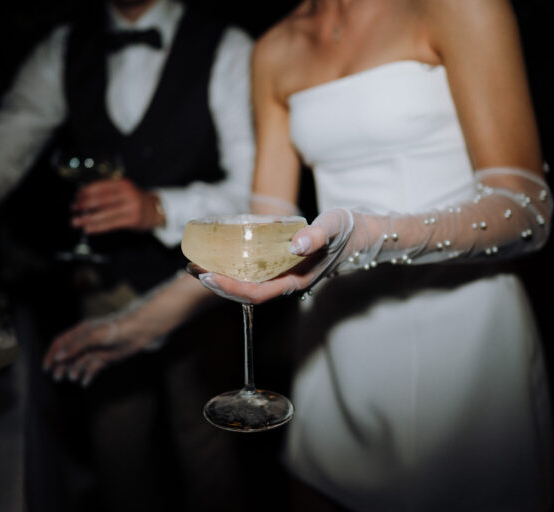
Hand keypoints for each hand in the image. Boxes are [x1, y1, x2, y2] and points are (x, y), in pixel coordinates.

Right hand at [42, 312, 155, 387]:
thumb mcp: (93, 336)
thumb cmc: (115, 329)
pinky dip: (87, 376)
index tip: (46, 368)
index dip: (51, 354)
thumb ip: (75, 347)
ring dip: (74, 371)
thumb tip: (58, 357)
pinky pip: (92, 369)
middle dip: (62, 366)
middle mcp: (86, 342)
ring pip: (79, 363)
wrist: (138, 331)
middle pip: (68, 356)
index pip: (60, 343)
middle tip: (59, 377)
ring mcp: (95, 351)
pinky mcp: (105, 359)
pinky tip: (84, 382)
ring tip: (73, 377)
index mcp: (80, 332)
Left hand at [71, 178, 164, 233]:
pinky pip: (111, 224)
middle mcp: (127, 194)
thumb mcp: (124, 190)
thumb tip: (83, 199)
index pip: (100, 186)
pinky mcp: (132, 220)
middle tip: (73, 209)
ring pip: (104, 213)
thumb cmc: (134, 200)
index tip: (76, 197)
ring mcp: (131, 207)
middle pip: (101, 199)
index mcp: (123, 184)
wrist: (156, 209)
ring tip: (76, 222)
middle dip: (84, 204)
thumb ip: (107, 192)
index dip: (85, 191)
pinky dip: (97, 227)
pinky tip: (88, 229)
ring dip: (88, 218)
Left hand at [193, 208, 354, 303]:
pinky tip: (218, 257)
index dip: (230, 288)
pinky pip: (251, 272)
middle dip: (218, 283)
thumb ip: (316, 235)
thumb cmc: (346, 230)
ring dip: (221, 276)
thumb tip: (295, 245)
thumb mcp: (333, 227)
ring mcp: (282, 276)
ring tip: (196, 265)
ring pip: (246, 283)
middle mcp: (286, 282)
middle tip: (192, 268)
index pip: (257, 293)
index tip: (208, 277)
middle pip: (245, 292)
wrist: (360, 235)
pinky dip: (232, 267)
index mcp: (296, 280)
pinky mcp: (280, 267)